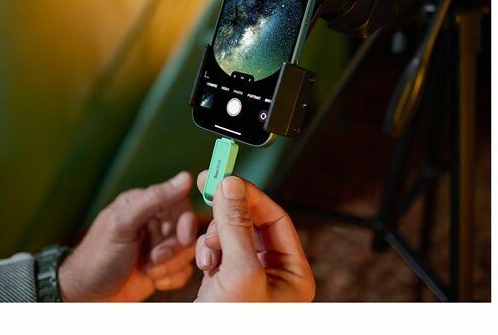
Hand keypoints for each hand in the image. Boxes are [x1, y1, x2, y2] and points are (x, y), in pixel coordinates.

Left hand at [58, 171, 196, 301]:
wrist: (86, 297)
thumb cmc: (98, 257)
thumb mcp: (123, 224)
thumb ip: (154, 199)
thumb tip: (186, 177)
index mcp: (143, 205)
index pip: (180, 203)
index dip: (185, 222)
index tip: (183, 237)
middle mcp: (153, 224)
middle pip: (186, 230)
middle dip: (174, 249)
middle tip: (154, 259)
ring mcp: (158, 247)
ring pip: (187, 252)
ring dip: (170, 265)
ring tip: (148, 271)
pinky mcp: (162, 268)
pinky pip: (183, 271)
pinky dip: (171, 278)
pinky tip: (153, 280)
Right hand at [194, 171, 314, 301]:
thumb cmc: (233, 326)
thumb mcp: (239, 272)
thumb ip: (236, 226)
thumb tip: (231, 186)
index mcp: (292, 274)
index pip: (277, 218)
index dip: (251, 196)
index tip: (227, 178)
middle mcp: (273, 274)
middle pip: (251, 223)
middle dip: (228, 215)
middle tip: (210, 190)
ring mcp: (248, 279)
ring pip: (230, 235)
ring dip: (214, 236)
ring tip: (209, 250)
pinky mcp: (225, 283)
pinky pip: (217, 252)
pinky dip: (206, 252)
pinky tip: (205, 265)